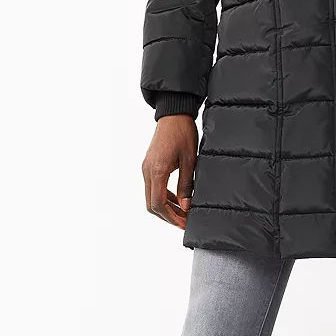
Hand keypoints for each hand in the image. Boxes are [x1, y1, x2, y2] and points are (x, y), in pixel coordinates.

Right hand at [142, 115, 197, 229]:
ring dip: (166, 207)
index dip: (171, 217)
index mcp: (157, 171)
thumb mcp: (189, 160)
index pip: (158, 204)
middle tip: (184, 222)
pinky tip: (177, 199)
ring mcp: (146, 168)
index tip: (184, 224)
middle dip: (168, 216)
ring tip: (182, 214)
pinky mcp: (149, 164)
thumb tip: (186, 207)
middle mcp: (147, 171)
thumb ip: (186, 185)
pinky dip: (164, 196)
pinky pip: (154, 186)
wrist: (174, 112)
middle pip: (152, 204)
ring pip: (152, 196)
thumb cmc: (183, 132)